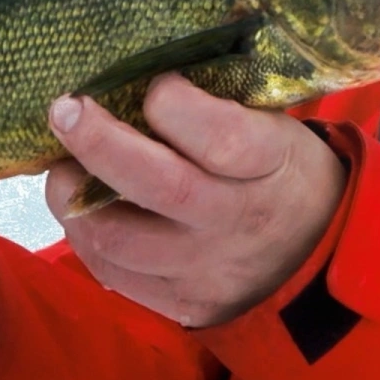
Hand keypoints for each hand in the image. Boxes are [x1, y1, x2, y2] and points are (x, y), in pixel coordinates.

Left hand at [45, 73, 346, 327]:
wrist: (316, 255)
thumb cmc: (282, 171)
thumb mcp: (275, 127)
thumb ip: (216, 106)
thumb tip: (134, 74)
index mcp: (272, 165)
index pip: (222, 138)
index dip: (175, 106)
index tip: (155, 84)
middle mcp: (238, 222)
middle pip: (159, 186)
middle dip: (98, 142)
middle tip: (65, 110)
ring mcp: (207, 270)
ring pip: (118, 239)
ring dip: (73, 197)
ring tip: (64, 168)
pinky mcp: (181, 305)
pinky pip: (112, 272)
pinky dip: (84, 234)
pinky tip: (83, 208)